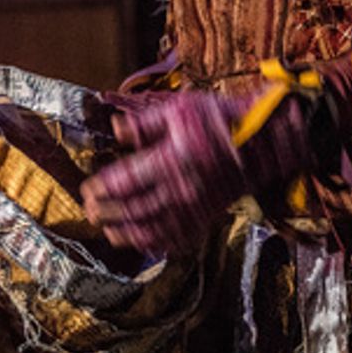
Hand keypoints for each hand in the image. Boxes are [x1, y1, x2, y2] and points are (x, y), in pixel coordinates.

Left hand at [80, 88, 311, 255]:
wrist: (264, 143)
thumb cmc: (221, 121)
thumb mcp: (180, 109)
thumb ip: (145, 124)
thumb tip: (115, 130)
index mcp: (171, 159)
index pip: (127, 180)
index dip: (103, 188)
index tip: (87, 190)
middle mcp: (181, 188)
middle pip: (134, 208)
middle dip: (108, 213)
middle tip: (89, 212)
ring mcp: (194, 206)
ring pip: (153, 228)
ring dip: (126, 232)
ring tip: (108, 230)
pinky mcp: (206, 216)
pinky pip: (176, 238)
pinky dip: (156, 243)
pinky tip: (140, 241)